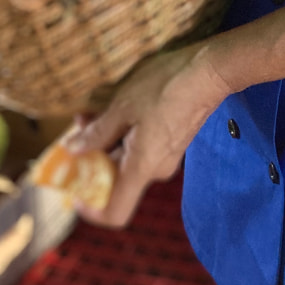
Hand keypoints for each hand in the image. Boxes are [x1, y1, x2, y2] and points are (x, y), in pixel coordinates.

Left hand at [67, 44, 230, 227]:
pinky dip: (124, 134)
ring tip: (91, 113)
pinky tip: (116, 108)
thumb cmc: (165, 87)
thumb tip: (74, 149)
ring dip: (106, 141)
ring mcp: (167, 156)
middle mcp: (155, 170)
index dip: (90, 210)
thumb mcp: (123, 106)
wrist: (210, 71)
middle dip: (92, 159)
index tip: (73, 190)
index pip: (115, 213)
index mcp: (141, 168)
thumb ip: (97, 132)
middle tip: (76, 132)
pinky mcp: (174, 140)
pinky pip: (141, 148)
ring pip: (127, 160)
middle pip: (116, 181)